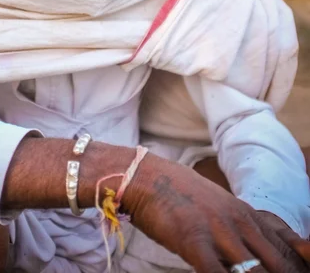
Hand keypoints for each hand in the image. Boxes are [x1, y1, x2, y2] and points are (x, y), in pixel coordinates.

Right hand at [123, 154, 309, 272]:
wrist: (146, 176)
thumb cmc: (181, 196)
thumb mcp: (221, 206)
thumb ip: (245, 227)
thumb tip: (264, 249)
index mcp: (248, 214)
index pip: (289, 250)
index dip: (298, 267)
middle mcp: (239, 222)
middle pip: (279, 264)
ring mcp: (218, 230)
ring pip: (254, 270)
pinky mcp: (194, 240)